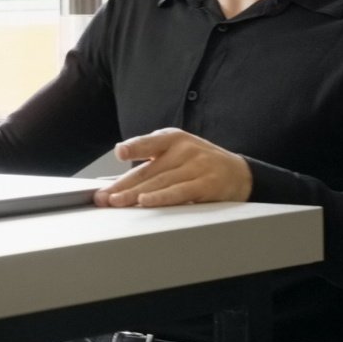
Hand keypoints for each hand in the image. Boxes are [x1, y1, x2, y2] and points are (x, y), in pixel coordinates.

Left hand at [95, 129, 251, 208]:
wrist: (238, 173)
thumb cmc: (200, 163)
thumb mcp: (178, 152)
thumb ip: (152, 161)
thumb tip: (118, 181)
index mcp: (174, 138)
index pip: (150, 142)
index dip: (134, 147)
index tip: (119, 153)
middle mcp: (185, 150)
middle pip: (149, 170)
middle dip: (123, 185)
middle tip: (104, 196)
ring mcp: (197, 166)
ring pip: (161, 182)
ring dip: (135, 195)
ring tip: (117, 202)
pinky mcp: (206, 184)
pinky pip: (180, 192)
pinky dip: (161, 198)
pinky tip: (146, 202)